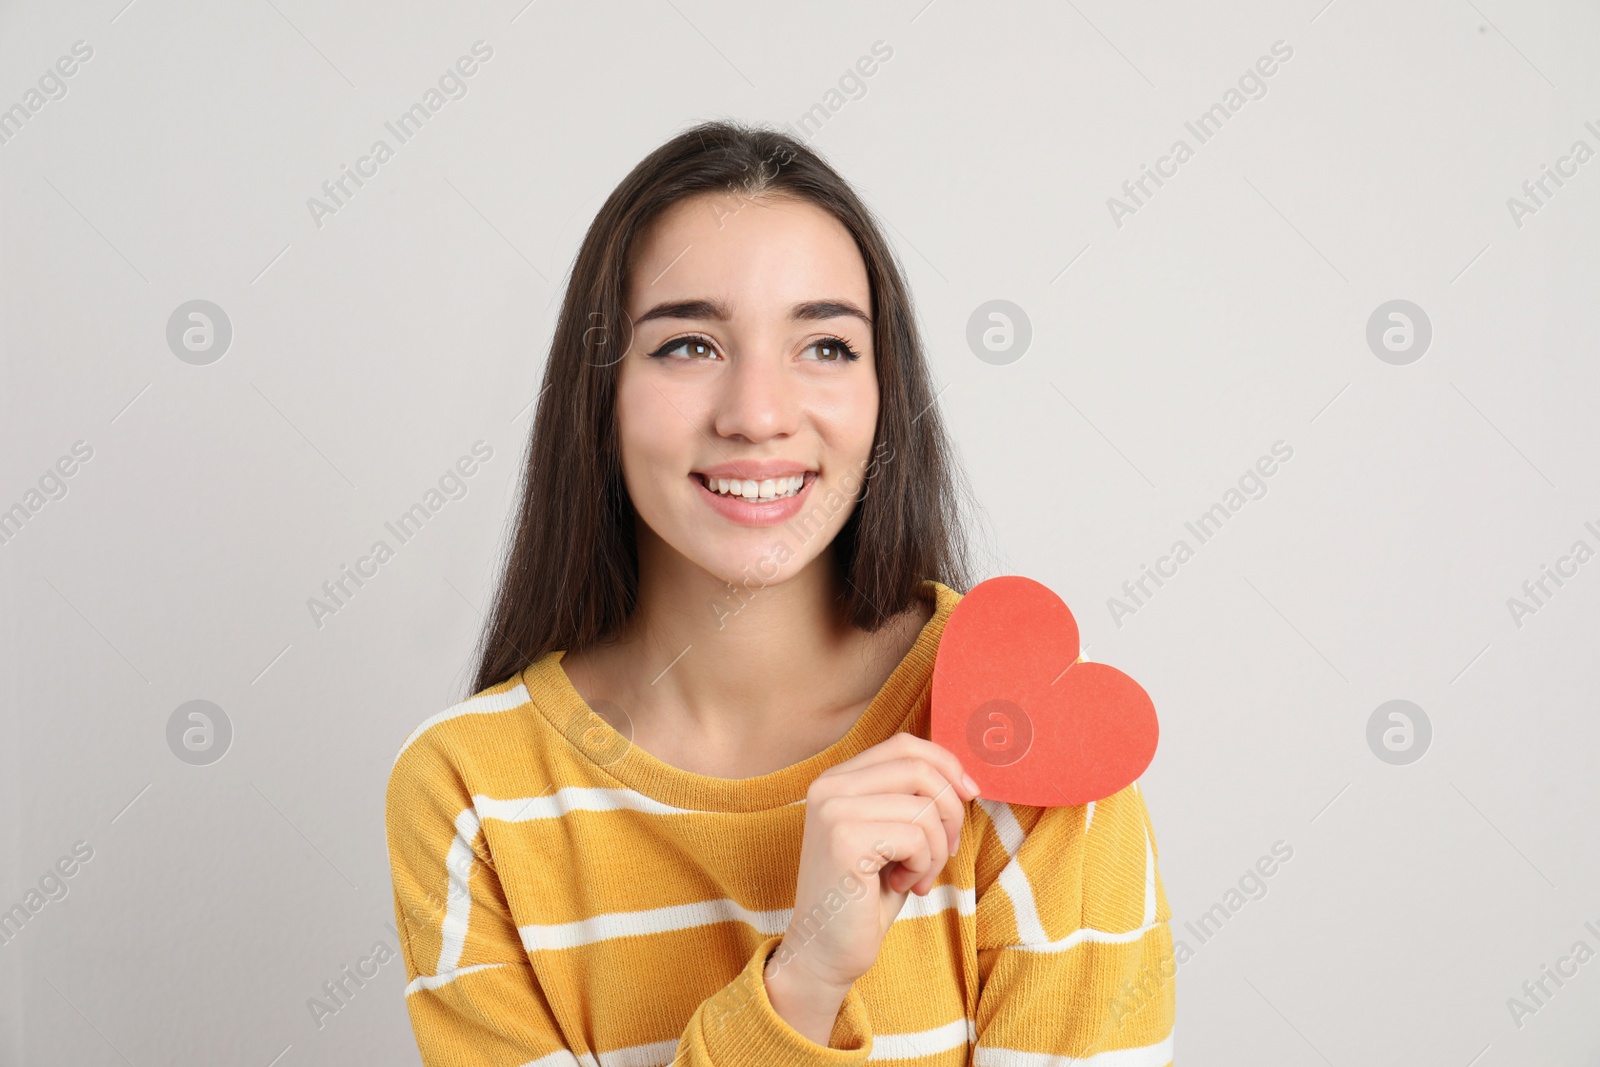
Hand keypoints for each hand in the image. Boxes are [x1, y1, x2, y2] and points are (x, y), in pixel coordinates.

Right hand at [764, 732, 979, 1042]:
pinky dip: (924, 865)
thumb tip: (965, 779)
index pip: (905, 745)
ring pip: (924, 806)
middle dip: (950, 812)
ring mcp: (833, 809)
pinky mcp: (844, 839)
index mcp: (838, 779)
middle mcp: (829, 786)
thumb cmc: (866, 896)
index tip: (970, 795)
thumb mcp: (894, 836)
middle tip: (946, 852)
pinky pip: (917, 837)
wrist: (826, 952)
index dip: (947, 765)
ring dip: (938, 849)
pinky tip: (902, 885)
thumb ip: (914, 799)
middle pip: (920, 769)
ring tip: (918, 875)